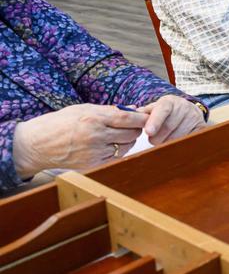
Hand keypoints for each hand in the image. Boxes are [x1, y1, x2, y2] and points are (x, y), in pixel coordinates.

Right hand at [11, 104, 147, 177]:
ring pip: (124, 147)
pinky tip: (111, 144)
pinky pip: (114, 157)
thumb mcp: (82, 109)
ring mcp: (94, 153)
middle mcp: (95, 137)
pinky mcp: (92, 164)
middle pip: (130, 134)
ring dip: (128, 141)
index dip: (141, 118)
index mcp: (93, 119)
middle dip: (136, 129)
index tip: (147, 116)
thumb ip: (108, 110)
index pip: (127, 119)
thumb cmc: (58, 123)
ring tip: (121, 134)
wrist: (36, 145)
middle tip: (135, 125)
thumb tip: (132, 109)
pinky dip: (117, 151)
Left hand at [138, 95, 205, 145]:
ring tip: (166, 139)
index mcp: (169, 101)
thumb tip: (130, 116)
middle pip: (168, 128)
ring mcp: (194, 117)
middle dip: (157, 138)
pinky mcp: (201, 127)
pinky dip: (180, 145)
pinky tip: (176, 144)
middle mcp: (184, 107)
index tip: (149, 132)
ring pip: (177, 137)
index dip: (155, 121)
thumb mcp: (155, 108)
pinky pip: (189, 140)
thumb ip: (143, 113)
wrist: (188, 111)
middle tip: (154, 139)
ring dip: (168, 143)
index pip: (162, 110)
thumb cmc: (166, 112)